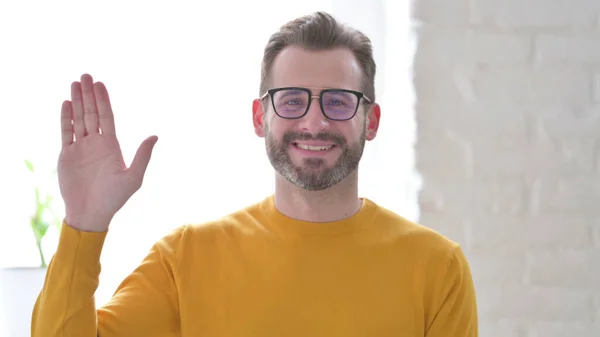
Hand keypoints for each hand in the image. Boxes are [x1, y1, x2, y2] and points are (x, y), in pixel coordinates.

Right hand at [58, 74, 157, 231]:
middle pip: (91, 113)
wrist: (91, 213)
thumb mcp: (133, 177)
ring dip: (76, 102)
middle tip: (85, 75)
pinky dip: (65, 118)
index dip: (103, 100)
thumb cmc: (114, 198)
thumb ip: (142, 156)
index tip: (100, 84)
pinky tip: (65, 103)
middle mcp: (96, 143)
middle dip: (88, 95)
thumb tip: (155, 136)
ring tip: (74, 84)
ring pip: (78, 119)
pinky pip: (66, 132)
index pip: (107, 117)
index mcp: (112, 146)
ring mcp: (81, 148)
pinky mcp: (67, 155)